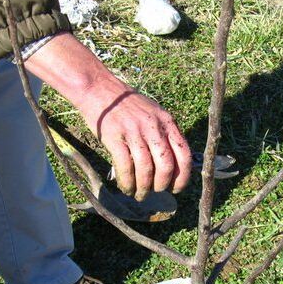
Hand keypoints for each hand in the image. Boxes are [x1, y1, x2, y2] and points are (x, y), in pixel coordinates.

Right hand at [26, 33, 191, 199]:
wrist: (99, 88)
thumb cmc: (127, 105)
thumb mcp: (153, 113)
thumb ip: (163, 134)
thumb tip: (170, 165)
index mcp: (167, 122)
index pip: (183, 154)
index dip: (182, 176)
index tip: (176, 188)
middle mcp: (154, 127)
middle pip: (166, 165)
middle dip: (161, 185)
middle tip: (154, 191)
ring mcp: (134, 132)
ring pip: (145, 169)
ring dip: (143, 188)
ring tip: (139, 194)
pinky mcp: (115, 137)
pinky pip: (125, 167)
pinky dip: (127, 182)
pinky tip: (126, 188)